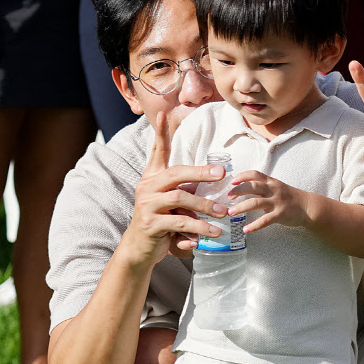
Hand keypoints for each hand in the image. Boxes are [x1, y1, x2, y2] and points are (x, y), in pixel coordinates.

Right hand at [128, 113, 228, 263]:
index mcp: (152, 178)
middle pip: (175, 174)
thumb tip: (211, 182)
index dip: (160, 133)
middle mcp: (147, 187)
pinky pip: (179, 223)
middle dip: (200, 173)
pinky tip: (209, 235)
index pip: (157, 152)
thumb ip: (185, 191)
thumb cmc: (159, 222)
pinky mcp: (151, 224)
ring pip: (180, 199)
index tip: (163, 114)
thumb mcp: (171, 203)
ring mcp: (147, 205)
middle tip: (222, 175)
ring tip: (223, 214)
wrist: (139, 249)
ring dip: (205, 206)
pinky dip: (197, 229)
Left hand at [228, 170, 308, 232]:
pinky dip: (254, 225)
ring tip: (231, 212)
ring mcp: (277, 202)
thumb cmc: (289, 197)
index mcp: (271, 182)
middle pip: (253, 186)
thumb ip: (262, 187)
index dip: (242, 176)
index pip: (255, 174)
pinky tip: (246, 230)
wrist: (308, 207)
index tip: (232, 181)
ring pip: (256, 202)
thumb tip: (242, 189)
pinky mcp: (280, 214)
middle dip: (238, 190)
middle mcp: (273, 190)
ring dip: (241, 207)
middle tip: (228, 197)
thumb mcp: (276, 187)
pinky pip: (265, 220)